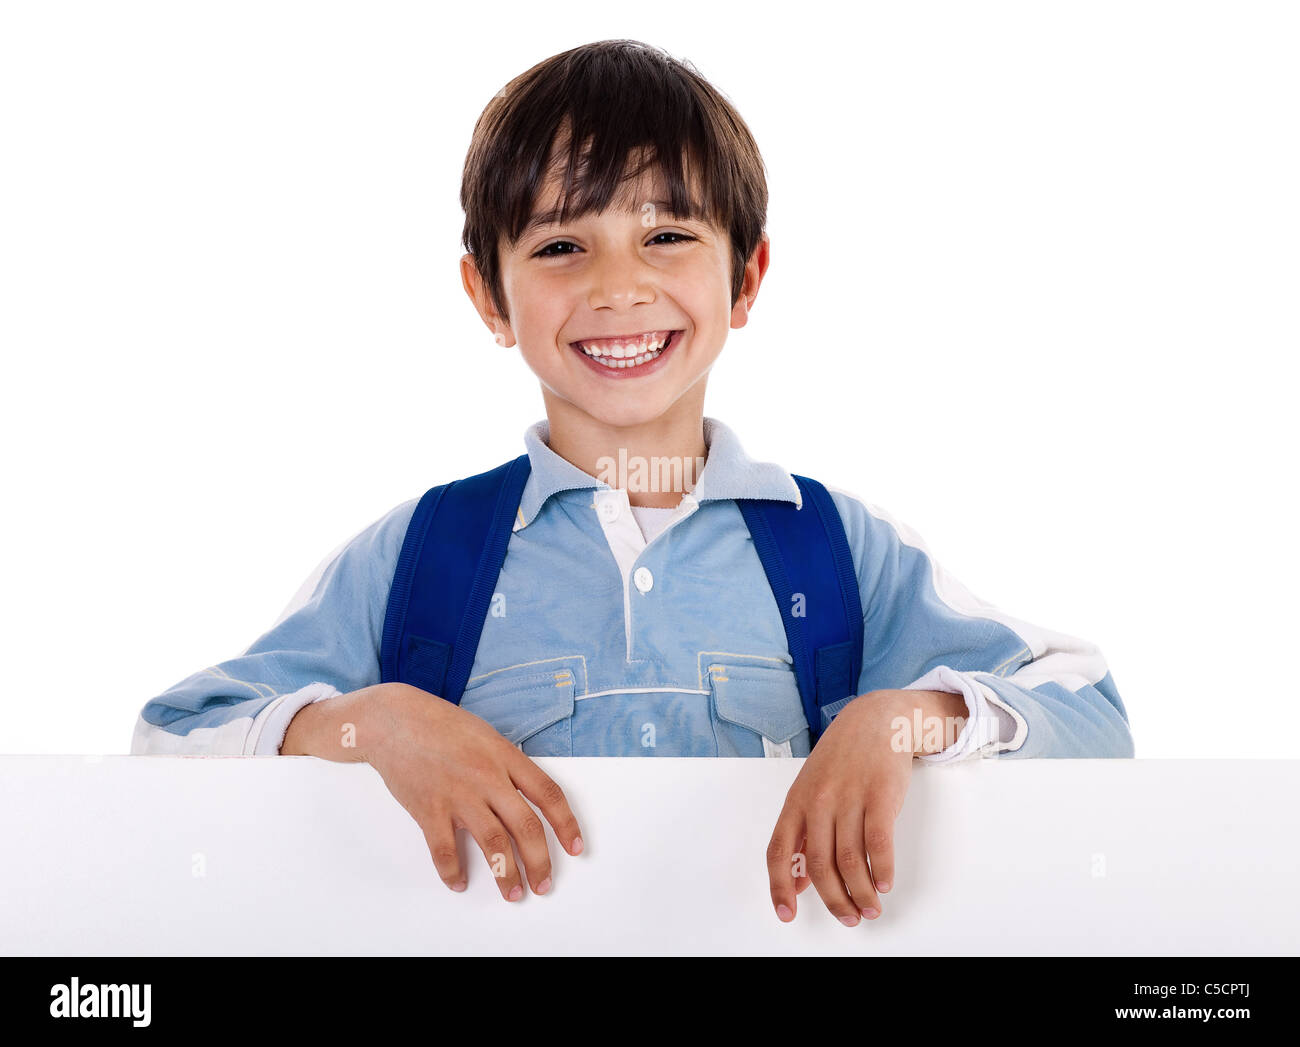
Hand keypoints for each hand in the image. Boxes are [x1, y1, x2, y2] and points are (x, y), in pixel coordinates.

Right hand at [284, 682, 583, 901]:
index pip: (548, 794)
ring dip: (505, 875)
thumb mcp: (486, 735)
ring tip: (513, 893)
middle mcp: (487, 777)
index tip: (575, 848)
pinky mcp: (428, 808)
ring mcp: (458, 794)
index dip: (566, 824)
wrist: (393, 719)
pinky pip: (444, 849)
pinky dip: (452, 871)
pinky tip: (459, 882)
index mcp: (505, 756)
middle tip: (544, 884)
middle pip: (525, 827)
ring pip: (492, 843)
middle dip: (539, 862)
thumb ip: (507, 764)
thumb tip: (525, 795)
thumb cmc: (439, 724)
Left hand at [765, 688, 966, 925]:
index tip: (787, 914)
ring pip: (850, 860)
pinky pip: (879, 842)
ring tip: (871, 908)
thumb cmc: (842, 759)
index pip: (779, 851)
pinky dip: (882, 869)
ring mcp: (849, 797)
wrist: (875, 720)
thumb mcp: (811, 789)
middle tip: (849, 917)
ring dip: (861, 893)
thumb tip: (797, 882)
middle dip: (835, 900)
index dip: (780, 887)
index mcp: (796, 801)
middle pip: (820, 865)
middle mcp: (819, 801)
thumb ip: (804, 833)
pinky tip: (885, 883)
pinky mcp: (880, 794)